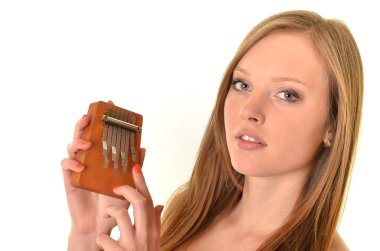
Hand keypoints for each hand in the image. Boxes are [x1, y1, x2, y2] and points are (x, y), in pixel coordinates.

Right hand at [61, 101, 147, 249]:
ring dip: (78, 141)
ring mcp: (78, 167)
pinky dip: (72, 163)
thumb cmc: (113, 202)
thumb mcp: (127, 182)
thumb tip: (143, 149)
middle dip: (86, 122)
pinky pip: (66, 165)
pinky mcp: (69, 178)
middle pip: (83, 134)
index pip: (102, 133)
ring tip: (88, 144)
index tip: (110, 104)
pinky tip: (81, 167)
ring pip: (72, 146)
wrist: (100, 223)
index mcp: (102, 157)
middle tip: (90, 114)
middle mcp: (89, 158)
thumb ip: (134, 166)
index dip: (104, 118)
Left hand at [96, 165, 162, 250]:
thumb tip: (160, 204)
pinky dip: (102, 237)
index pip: (149, 200)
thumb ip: (156, 222)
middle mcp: (146, 235)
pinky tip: (102, 239)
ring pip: (121, 215)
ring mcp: (134, 245)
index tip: (134, 166)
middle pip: (140, 202)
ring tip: (105, 214)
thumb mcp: (154, 240)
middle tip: (115, 187)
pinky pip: (107, 239)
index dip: (141, 182)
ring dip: (110, 211)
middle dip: (126, 190)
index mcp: (154, 229)